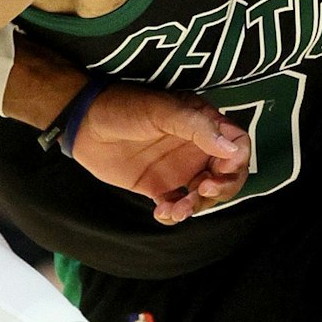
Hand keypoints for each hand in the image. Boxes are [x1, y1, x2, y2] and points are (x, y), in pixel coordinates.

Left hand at [70, 85, 250, 225]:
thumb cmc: (124, 107)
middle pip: (226, 175)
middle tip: (202, 192)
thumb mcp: (162, 110)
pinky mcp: (159, 186)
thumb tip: (231, 149)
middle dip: (221, 189)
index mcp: (202, 124)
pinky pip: (177, 206)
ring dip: (196, 206)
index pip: (237, 145)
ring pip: (204, 195)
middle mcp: (196, 147)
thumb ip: (197, 127)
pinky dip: (175, 214)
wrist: (84, 124)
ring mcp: (178, 168)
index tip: (219, 173)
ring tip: (175, 209)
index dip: (236, 162)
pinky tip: (162, 213)